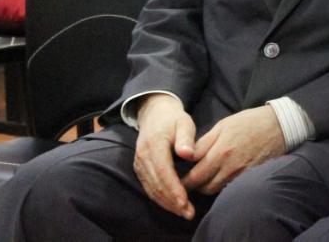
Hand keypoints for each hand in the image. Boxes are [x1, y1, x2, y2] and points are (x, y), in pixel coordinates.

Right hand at [133, 94, 197, 218]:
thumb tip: (187, 154)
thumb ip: (186, 138)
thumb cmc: (174, 119)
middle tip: (189, 212)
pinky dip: (160, 198)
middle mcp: (143, 156)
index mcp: (154, 144)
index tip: (185, 201)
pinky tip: (173, 205)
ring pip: (151, 189)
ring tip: (184, 212)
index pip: (163, 171)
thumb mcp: (184, 122)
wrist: (155, 114)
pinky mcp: (140, 169)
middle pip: (156, 184)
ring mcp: (139, 163)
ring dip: (167, 203)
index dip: (173, 188)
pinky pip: (149, 187)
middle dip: (172, 201)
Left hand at [179, 105, 286, 194]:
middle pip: (203, 186)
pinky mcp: (250, 178)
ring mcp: (241, 174)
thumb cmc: (249, 122)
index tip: (175, 179)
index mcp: (220, 151)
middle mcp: (229, 166)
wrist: (279, 126)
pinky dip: (221, 186)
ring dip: (205, 188)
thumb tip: (187, 156)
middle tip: (183, 185)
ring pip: (215, 189)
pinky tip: (217, 180)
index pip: (194, 173)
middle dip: (191, 187)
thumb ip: (204, 142)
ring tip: (199, 183)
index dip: (182, 179)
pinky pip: (229, 188)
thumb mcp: (223, 125)